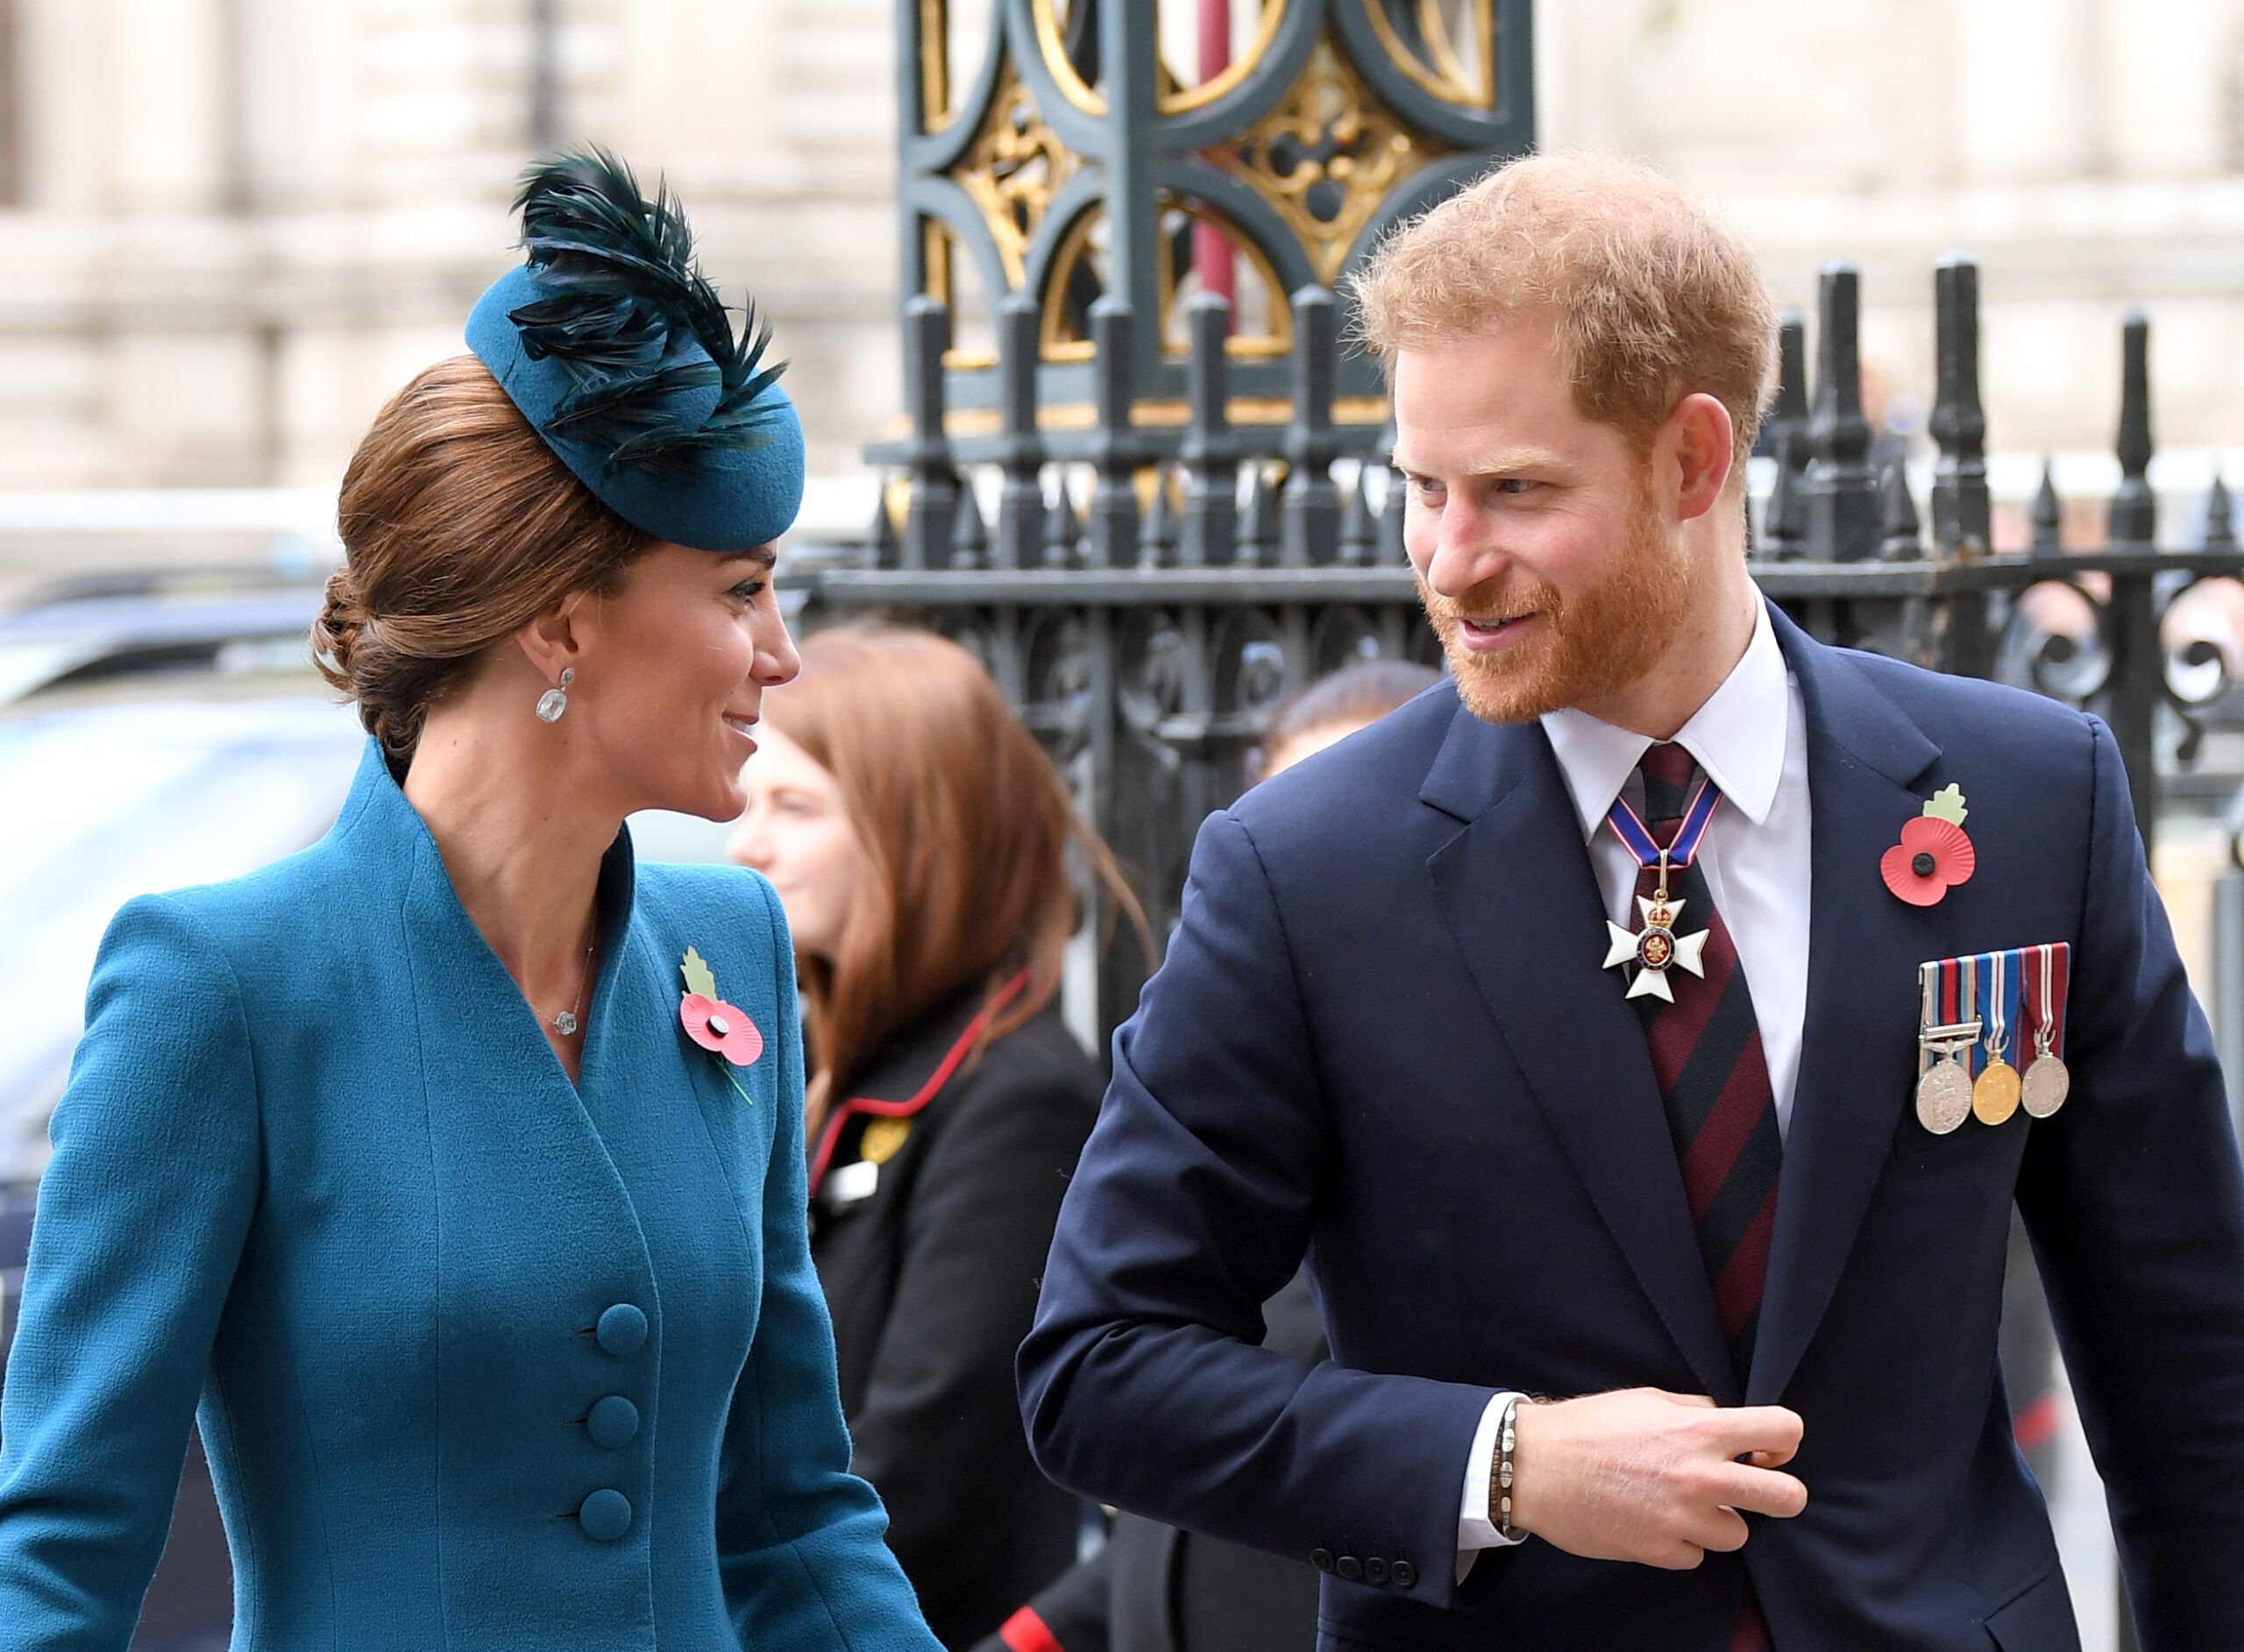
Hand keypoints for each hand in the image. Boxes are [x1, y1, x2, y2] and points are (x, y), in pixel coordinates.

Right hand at [1506, 1388, 1805, 1568]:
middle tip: (1755, 1488)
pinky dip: (1680, 1541)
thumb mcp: (1648, 1400)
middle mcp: (1700, 1476)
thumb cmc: (1588, 1427)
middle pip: (1788, 1498)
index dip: (1784, 1441)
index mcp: (1700, 1431)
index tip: (1765, 1449)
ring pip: (1739, 1533)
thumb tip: (1727, 1427)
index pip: (1784, 1430)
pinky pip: (1696, 1555)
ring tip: (1682, 1505)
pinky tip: (1653, 1521)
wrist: (1535, 1466)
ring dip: (1718, 1520)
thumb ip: (1696, 1412)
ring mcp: (1682, 1519)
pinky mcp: (1659, 1551)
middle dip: (1782, 1493)